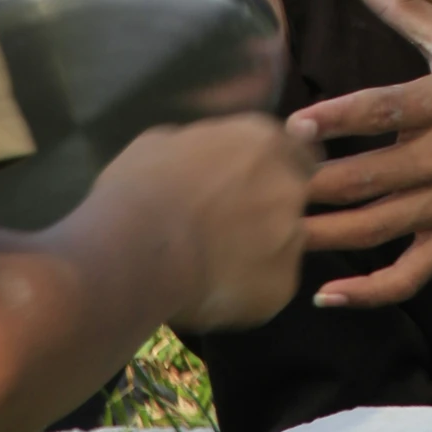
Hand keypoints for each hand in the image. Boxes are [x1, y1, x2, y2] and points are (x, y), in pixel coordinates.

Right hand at [98, 113, 316, 333]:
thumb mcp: (164, 144)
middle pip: (292, 197)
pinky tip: (211, 290)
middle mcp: (288, 185)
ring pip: (283, 245)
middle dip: (267, 210)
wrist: (135, 250)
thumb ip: (201, 147)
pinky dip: (247, 290)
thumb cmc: (140, 187)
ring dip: (258, 251)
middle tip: (227, 228)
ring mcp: (290, 237)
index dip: (276, 167)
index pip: (296, 150)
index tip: (254, 183)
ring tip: (212, 265)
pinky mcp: (283, 286)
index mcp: (262, 142)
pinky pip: (270, 286)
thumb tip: (202, 157)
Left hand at [286, 0, 431, 307]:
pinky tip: (326, 293)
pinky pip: (408, 276)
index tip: (293, 129)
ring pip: (376, 229)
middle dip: (312, 186)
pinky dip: (368, 292)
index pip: (384, 110)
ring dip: (322, 235)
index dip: (336, 120)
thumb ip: (399, 4)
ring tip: (273, 234)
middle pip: (369, 177)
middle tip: (262, 188)